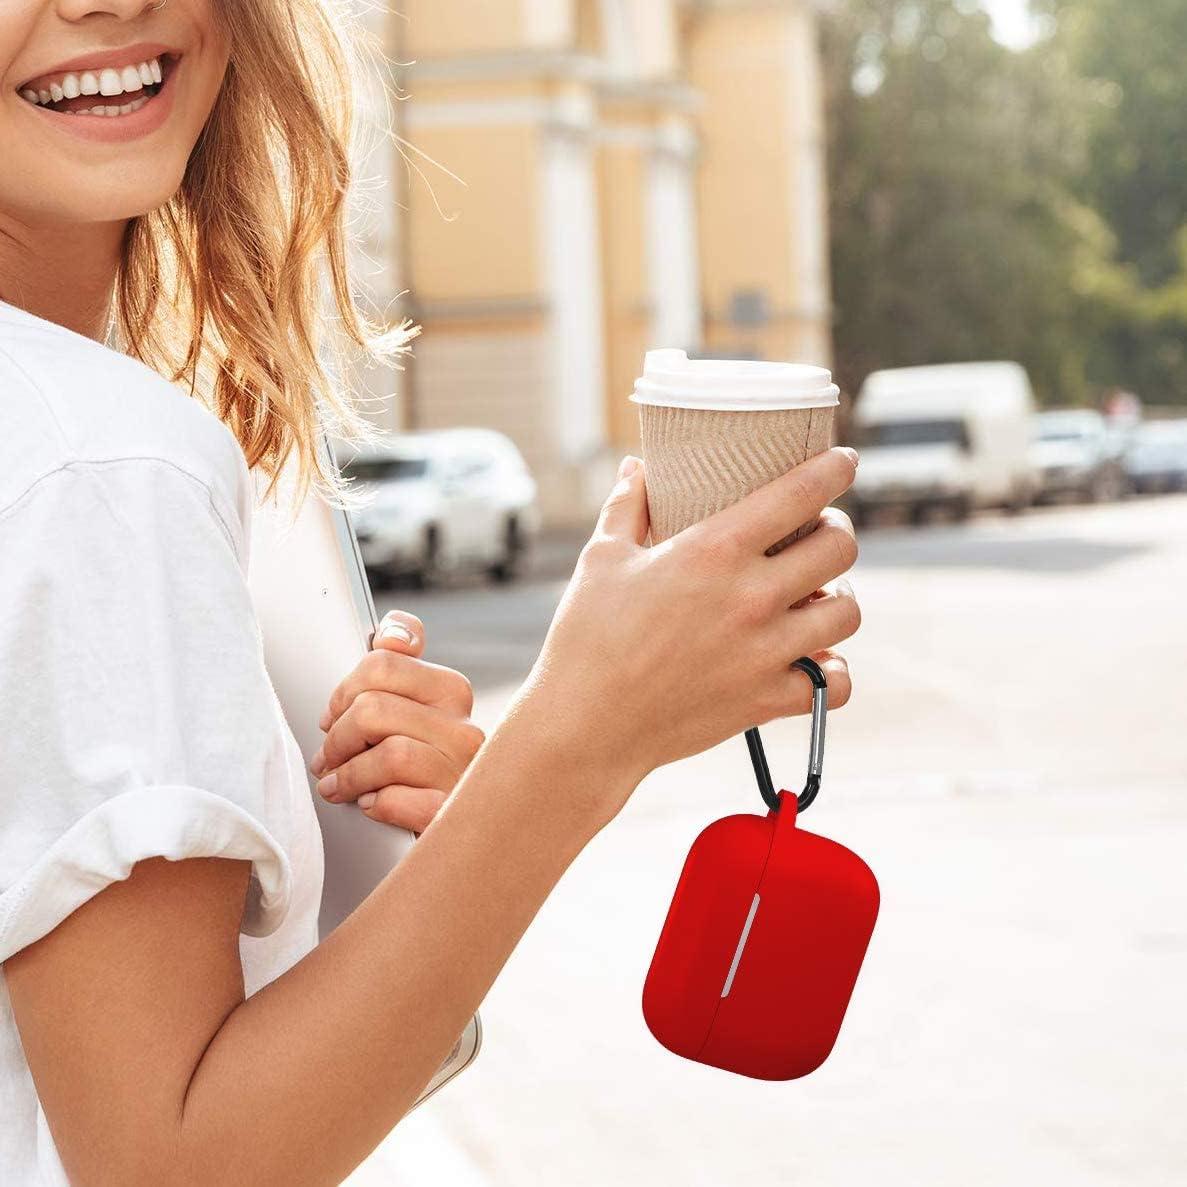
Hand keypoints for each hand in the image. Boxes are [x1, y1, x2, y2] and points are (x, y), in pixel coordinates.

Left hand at [309, 610, 485, 831]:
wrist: (455, 834)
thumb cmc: (417, 771)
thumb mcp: (408, 712)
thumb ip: (398, 666)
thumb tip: (392, 633)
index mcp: (452, 691)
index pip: (382, 662)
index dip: (343, 691)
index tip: (334, 715)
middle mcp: (466, 728)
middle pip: (373, 708)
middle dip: (338, 738)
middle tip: (328, 758)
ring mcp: (464, 772)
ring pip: (387, 754)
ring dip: (349, 775)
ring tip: (338, 786)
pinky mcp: (453, 814)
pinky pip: (398, 799)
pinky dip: (375, 804)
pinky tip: (373, 805)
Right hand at [519, 448, 860, 819]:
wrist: (585, 726)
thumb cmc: (586, 637)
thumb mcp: (601, 558)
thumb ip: (628, 506)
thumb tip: (636, 467)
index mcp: (713, 550)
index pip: (801, 492)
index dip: (835, 467)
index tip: (844, 460)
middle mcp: (751, 596)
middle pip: (840, 548)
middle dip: (837, 532)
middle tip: (819, 535)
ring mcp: (765, 651)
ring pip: (848, 613)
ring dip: (838, 598)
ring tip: (815, 597)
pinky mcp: (767, 699)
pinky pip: (835, 683)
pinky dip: (831, 671)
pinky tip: (811, 660)